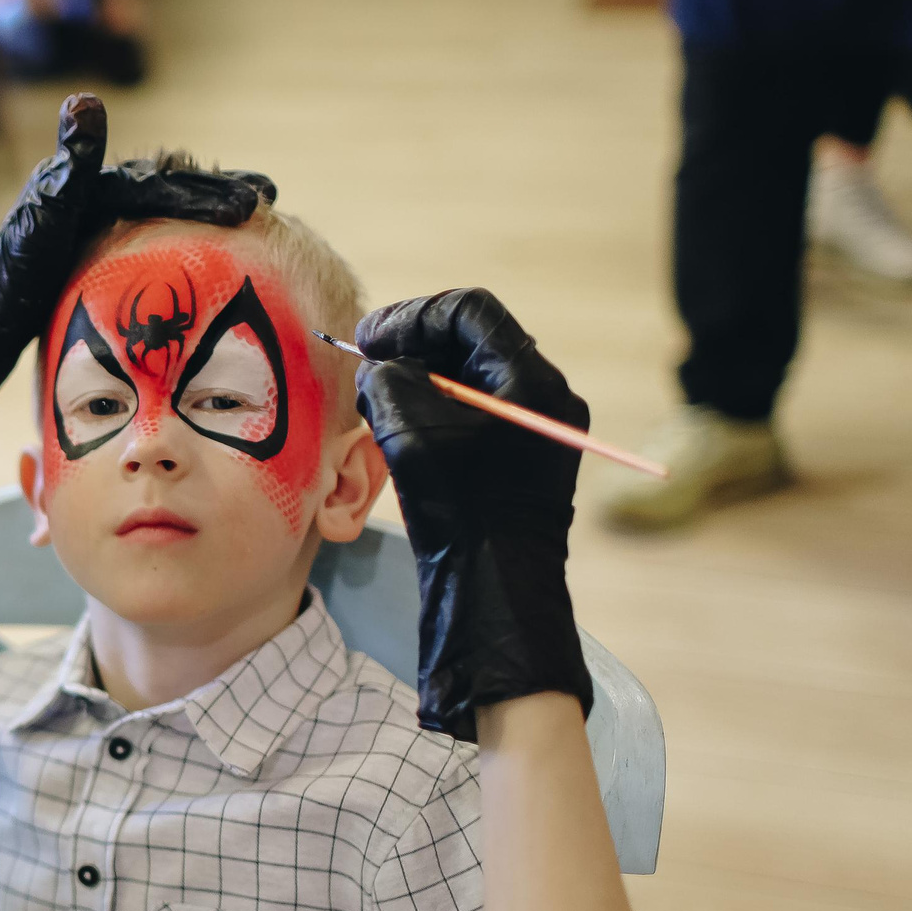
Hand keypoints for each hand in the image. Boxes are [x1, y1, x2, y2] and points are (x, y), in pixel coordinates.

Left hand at [0, 100, 275, 419]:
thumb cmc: (12, 275)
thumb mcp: (44, 216)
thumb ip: (71, 162)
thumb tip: (86, 98)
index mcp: (88, 182)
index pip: (160, 182)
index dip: (208, 191)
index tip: (256, 203)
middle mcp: (91, 192)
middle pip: (167, 184)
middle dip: (218, 189)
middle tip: (267, 196)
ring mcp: (91, 219)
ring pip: (162, 203)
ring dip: (206, 203)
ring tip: (252, 207)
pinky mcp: (89, 244)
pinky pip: (149, 229)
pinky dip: (182, 228)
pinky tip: (204, 243)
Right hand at [355, 288, 591, 741]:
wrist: (495, 599)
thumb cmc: (460, 514)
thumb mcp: (411, 434)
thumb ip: (390, 381)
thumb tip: (381, 365)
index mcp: (531, 382)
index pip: (470, 311)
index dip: (411, 316)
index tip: (366, 341)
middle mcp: (545, 398)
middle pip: (473, 341)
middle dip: (415, 344)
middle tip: (367, 363)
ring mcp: (538, 432)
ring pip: (471, 378)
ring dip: (422, 378)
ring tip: (378, 399)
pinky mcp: (522, 463)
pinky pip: (476, 415)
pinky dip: (436, 410)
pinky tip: (403, 431)